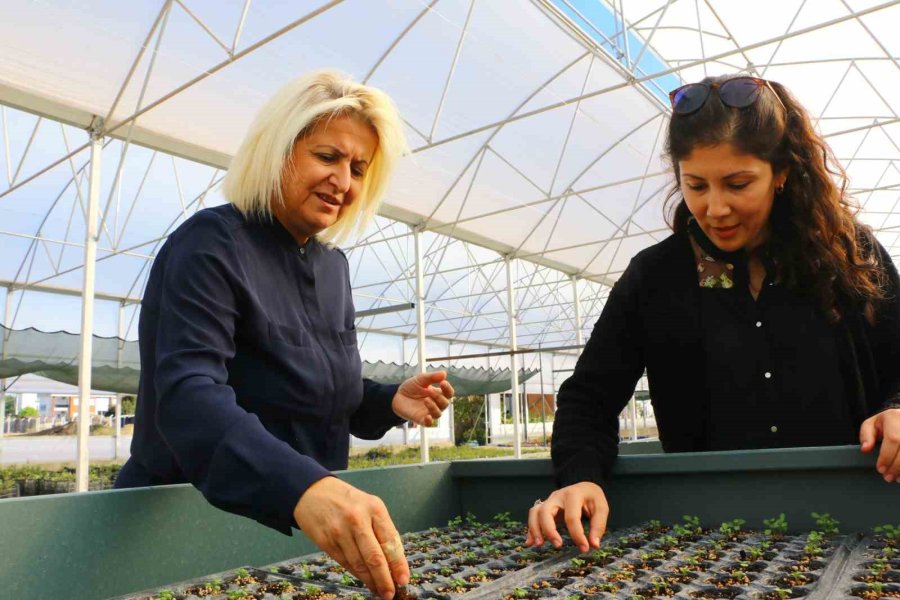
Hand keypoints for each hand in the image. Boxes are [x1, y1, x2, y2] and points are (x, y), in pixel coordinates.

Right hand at [293, 477, 408, 599]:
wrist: (312, 492)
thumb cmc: (347, 500)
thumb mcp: (369, 505)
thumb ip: (381, 529)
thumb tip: (394, 561)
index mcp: (374, 508)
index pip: (390, 541)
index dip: (398, 564)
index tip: (403, 579)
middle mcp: (358, 520)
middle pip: (374, 557)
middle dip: (384, 580)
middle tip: (390, 593)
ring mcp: (340, 532)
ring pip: (359, 564)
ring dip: (370, 581)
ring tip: (378, 590)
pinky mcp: (326, 542)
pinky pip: (345, 563)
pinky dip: (356, 574)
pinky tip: (364, 580)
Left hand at [392, 371, 453, 425]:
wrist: (397, 396)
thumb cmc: (411, 387)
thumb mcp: (421, 379)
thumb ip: (432, 377)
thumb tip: (444, 373)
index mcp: (438, 394)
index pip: (449, 394)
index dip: (448, 389)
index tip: (443, 382)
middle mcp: (436, 404)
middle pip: (445, 404)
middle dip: (439, 397)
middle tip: (430, 390)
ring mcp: (428, 412)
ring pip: (438, 414)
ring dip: (434, 407)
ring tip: (426, 400)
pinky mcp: (420, 419)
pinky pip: (428, 424)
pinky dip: (429, 421)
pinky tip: (427, 417)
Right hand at [525, 481, 608, 552]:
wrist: (584, 487)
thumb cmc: (592, 498)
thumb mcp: (601, 508)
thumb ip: (598, 525)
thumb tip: (594, 544)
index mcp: (573, 494)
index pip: (571, 517)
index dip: (577, 534)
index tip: (584, 548)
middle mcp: (557, 496)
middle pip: (545, 511)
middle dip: (549, 530)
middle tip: (558, 545)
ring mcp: (549, 501)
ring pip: (535, 512)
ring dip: (535, 529)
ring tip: (539, 544)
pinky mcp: (545, 507)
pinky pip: (533, 517)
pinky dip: (530, 530)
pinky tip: (530, 543)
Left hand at [860, 407, 899, 481]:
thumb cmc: (887, 423)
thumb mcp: (872, 424)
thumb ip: (866, 435)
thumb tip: (865, 449)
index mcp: (894, 417)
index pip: (893, 439)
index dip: (886, 456)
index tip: (880, 469)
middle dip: (896, 466)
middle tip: (888, 477)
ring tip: (897, 478)